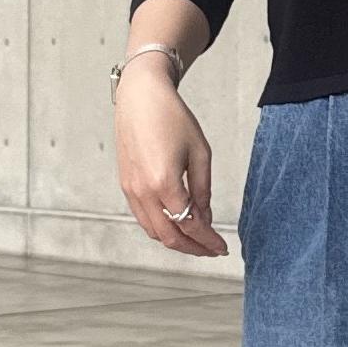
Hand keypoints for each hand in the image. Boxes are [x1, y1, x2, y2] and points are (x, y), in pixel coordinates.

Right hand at [114, 58, 228, 256]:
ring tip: (198, 240)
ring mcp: (130, 190)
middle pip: (168, 236)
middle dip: (193, 248)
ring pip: (153, 231)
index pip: (190, 225)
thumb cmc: (172, 118)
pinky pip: (143, 217)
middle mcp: (143, 191)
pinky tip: (178, 223)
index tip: (222, 247)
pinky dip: (161, 227)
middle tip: (212, 250)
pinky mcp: (125, 184)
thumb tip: (205, 219)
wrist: (140, 96)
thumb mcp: (200, 153)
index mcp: (164, 183)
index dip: (208, 241)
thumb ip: (203, 190)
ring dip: (176, 241)